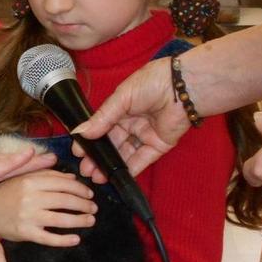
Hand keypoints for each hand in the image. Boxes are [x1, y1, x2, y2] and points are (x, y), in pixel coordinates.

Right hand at [0, 169, 95, 245]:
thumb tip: (69, 173)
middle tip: (93, 208)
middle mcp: (30, 198)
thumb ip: (43, 172)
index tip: (89, 194)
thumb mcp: (21, 177)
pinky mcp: (26, 233)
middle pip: (66, 201)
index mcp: (30, 181)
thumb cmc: (5, 193)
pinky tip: (76, 239)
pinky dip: (65, 240)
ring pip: (62, 219)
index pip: (63, 184)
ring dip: (80, 220)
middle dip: (84, 205)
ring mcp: (28, 217)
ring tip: (90, 220)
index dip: (80, 189)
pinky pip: (49, 238)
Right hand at [71, 57, 185, 180]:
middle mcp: (131, 123)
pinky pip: (143, 159)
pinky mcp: (158, 145)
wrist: (183, 87)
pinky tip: (117, 177)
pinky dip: (130, 169)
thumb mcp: (121, 98)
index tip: (78, 151)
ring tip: (96, 177)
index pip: (101, 127)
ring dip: (111, 166)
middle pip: (111, 144)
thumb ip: (102, 118)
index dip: (90, 140)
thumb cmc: (152, 83)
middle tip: (85, 169)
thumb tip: (80, 133)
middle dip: (98, 157)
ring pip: (124, 154)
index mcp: (120, 108)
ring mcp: (144, 135)